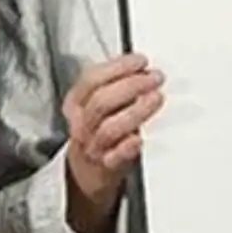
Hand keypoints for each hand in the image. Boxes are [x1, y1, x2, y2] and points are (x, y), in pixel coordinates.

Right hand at [61, 53, 164, 206]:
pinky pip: (116, 157)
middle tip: (154, 78)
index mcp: (76, 102)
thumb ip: (113, 84)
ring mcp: (94, 145)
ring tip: (155, 99)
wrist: (87, 171)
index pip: (91, 79)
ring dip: (135, 111)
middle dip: (130, 86)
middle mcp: (83, 123)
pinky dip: (128, 147)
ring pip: (109, 127)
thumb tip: (143, 67)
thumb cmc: (97, 129)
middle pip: (101, 101)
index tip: (140, 61)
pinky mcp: (108, 166)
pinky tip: (139, 137)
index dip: (117, 68)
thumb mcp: (95, 103)